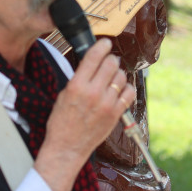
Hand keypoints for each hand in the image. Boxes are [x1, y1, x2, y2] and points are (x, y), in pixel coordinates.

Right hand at [35, 38, 135, 190]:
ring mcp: (106, 104)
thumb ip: (78, 79)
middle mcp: (93, 93)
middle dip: (111, 60)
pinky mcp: (116, 114)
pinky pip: (129, 93)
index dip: (102, 46)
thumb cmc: (62, 122)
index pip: (93, 57)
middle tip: (109, 62)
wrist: (67, 147)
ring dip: (118, 74)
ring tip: (112, 79)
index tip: (106, 43)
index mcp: (77, 86)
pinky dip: (126, 89)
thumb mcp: (64, 95)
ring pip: (121, 77)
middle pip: (111, 64)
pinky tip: (120, 90)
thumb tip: (91, 63)